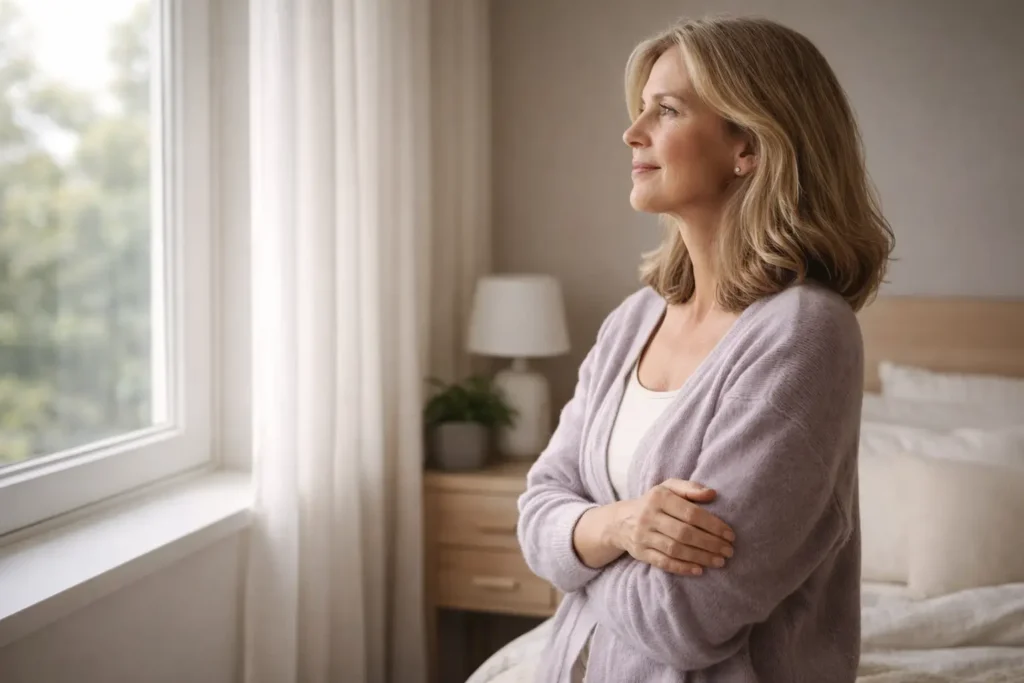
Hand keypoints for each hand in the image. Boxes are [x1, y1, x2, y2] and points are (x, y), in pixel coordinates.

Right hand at [610, 479, 735, 575]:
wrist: (620, 521)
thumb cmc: (653, 503)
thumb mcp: (668, 488)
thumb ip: (690, 488)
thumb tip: (712, 493)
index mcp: (659, 497)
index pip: (690, 513)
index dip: (713, 525)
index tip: (730, 534)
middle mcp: (649, 516)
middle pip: (684, 533)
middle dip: (710, 543)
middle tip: (729, 551)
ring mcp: (643, 536)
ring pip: (675, 549)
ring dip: (700, 557)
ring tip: (720, 562)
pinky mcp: (640, 553)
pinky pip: (663, 562)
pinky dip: (682, 568)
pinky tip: (699, 570)